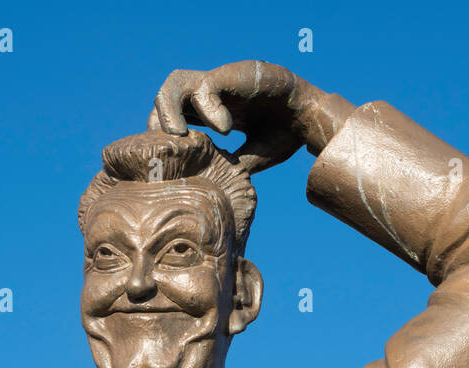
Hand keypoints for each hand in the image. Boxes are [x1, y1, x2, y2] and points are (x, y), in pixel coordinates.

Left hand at [147, 61, 352, 173]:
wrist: (310, 116)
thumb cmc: (284, 134)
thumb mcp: (251, 155)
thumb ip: (229, 164)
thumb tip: (211, 190)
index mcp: (209, 112)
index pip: (171, 116)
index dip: (162, 134)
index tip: (168, 159)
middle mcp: (210, 94)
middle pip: (165, 95)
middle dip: (157, 120)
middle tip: (166, 148)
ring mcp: (220, 82)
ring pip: (175, 82)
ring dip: (168, 109)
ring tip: (179, 135)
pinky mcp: (232, 75)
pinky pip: (206, 87)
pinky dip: (208, 109)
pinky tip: (224, 128)